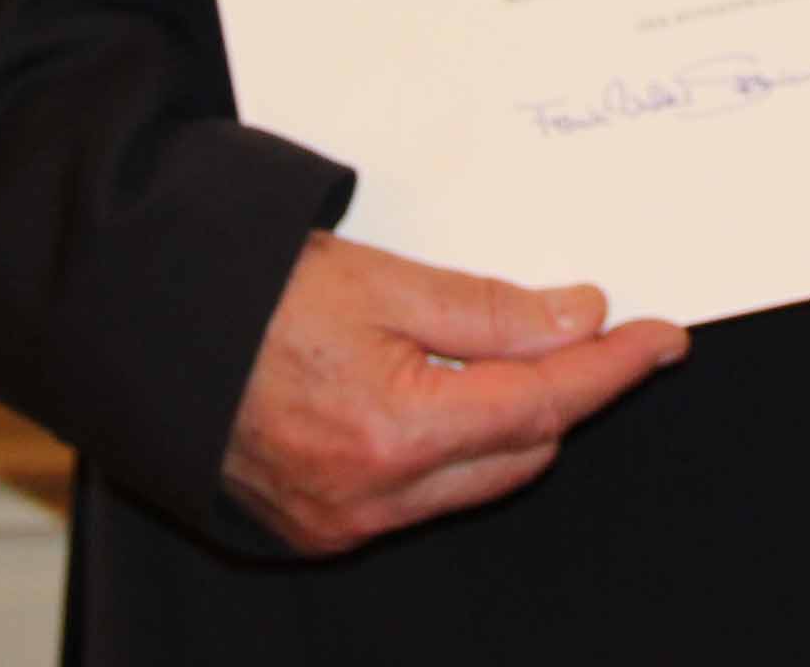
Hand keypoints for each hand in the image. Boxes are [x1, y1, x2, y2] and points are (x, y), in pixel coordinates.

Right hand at [218, 233, 688, 553]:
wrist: (146, 335)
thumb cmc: (248, 298)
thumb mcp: (381, 279)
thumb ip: (489, 310)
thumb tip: (580, 318)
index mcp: (394, 431)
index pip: (543, 402)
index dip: (612, 368)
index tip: (663, 339)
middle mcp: (372, 498)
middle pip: (520, 452)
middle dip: (563, 392)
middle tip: (591, 330)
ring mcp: (343, 524)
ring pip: (476, 481)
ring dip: (508, 424)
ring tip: (509, 355)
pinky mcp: (320, 531)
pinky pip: (422, 499)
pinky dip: (449, 452)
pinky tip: (443, 398)